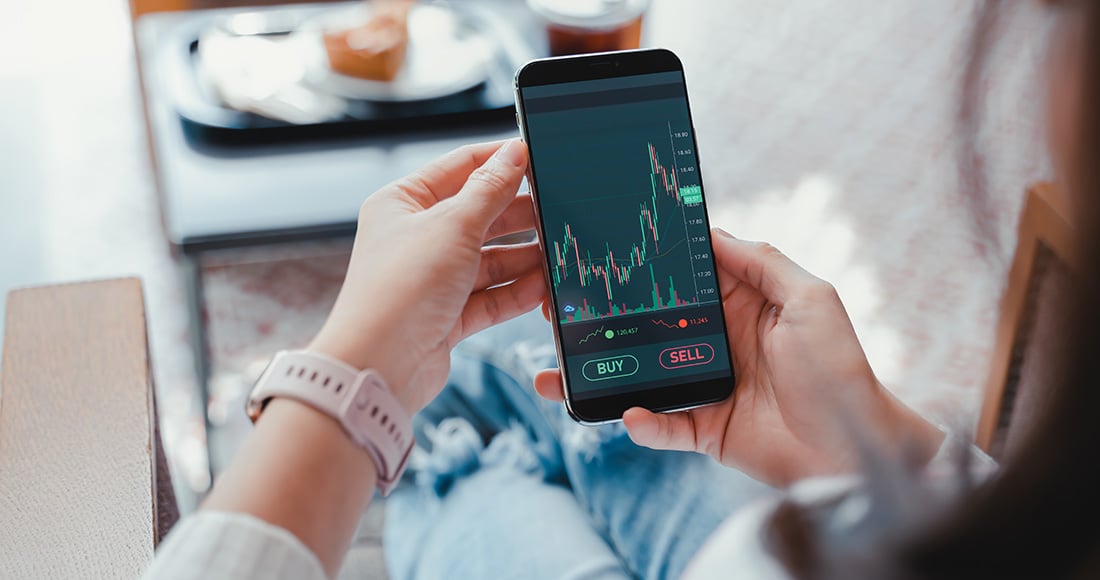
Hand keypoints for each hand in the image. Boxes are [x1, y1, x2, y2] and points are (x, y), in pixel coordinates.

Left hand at [310, 140, 544, 413]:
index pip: (460, 167)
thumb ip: (491, 189)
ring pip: (490, 260)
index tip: (538, 157)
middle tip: (556, 212)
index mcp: (403, 202)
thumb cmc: (399, 290)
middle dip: (519, 217)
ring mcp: (433, 278)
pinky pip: (491, 297)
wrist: (379, 367)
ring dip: (523, 258)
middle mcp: (416, 238)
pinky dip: (516, 293)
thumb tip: (514, 153)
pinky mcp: (447, 315)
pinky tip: (542, 288)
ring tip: (556, 255)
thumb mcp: (454, 225)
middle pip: (480, 215)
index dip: (500, 161)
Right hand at [534, 229, 942, 485]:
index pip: (682, 276)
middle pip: (648, 322)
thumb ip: (762, 262)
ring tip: (559, 368)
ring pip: (641, 374)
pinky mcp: (704, 428)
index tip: (604, 247)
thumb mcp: (811, 298)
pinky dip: (643, 422)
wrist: (855, 448)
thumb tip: (711, 229)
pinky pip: (663, 425)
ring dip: (603, 371)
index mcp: (739, 303)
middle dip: (606, 314)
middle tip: (558, 306)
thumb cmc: (840, 369)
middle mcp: (715, 340)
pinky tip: (629, 414)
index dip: (646, 261)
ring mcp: (705, 384)